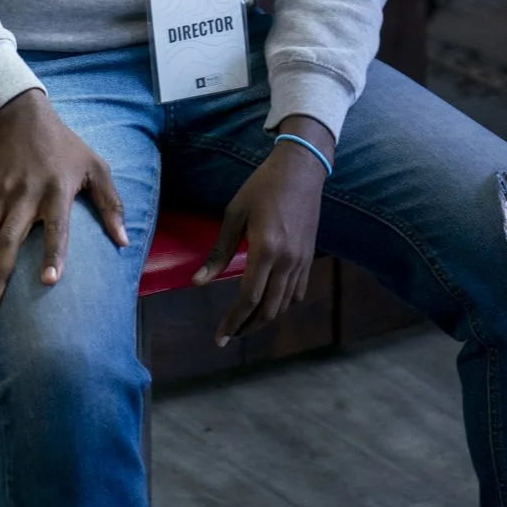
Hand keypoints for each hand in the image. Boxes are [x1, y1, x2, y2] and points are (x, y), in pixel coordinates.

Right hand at [0, 88, 127, 312]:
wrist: (22, 117)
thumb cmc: (65, 146)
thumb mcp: (95, 166)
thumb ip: (110, 204)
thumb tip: (124, 242)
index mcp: (57, 190)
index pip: (57, 226)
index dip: (54, 253)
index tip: (50, 281)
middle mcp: (25, 195)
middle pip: (8, 240)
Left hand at [192, 117, 332, 345]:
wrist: (301, 169)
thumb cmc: (263, 186)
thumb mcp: (235, 214)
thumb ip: (219, 251)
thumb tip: (197, 282)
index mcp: (266, 249)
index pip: (248, 298)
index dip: (233, 322)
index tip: (219, 337)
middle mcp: (287, 260)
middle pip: (268, 309)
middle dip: (247, 327)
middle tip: (229, 334)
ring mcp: (302, 260)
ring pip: (284, 305)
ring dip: (264, 319)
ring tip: (245, 322)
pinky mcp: (309, 257)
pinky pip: (298, 293)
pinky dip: (282, 305)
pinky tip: (268, 303)